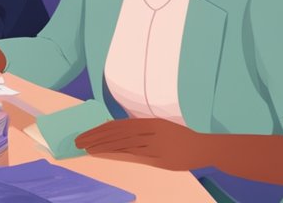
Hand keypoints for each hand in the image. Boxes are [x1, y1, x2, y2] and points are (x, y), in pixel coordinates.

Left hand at [75, 118, 211, 170]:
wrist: (205, 148)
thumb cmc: (180, 138)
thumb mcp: (160, 127)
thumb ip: (141, 129)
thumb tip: (118, 130)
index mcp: (150, 122)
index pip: (119, 125)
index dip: (101, 130)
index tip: (86, 133)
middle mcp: (151, 131)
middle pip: (117, 134)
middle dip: (95, 137)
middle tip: (78, 141)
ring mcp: (155, 145)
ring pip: (122, 144)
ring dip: (102, 146)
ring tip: (85, 148)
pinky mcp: (160, 159)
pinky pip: (134, 155)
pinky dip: (116, 154)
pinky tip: (103, 154)